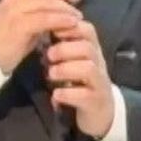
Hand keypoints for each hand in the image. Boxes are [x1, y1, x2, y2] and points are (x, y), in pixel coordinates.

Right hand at [0, 0, 81, 72]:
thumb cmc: (11, 32)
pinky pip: (44, 19)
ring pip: (44, 1)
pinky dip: (60, 19)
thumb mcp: (23, 11)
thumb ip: (39, 0)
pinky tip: (71, 23)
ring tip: (77, 15)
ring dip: (65, 6)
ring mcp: (14, 11)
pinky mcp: (19, 27)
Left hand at [44, 21, 113, 139]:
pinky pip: (84, 95)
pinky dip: (67, 94)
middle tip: (48, 55)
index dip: (69, 28)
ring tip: (51, 74)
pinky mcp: (96, 102)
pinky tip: (56, 95)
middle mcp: (99, 64)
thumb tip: (41, 30)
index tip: (51, 31)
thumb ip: (63, 47)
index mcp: (93, 51)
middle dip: (65, 49)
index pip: (87, 30)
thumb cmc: (82, 82)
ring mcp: (99, 83)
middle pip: (87, 48)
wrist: (100, 112)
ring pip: (89, 69)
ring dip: (66, 69)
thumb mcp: (75, 62)